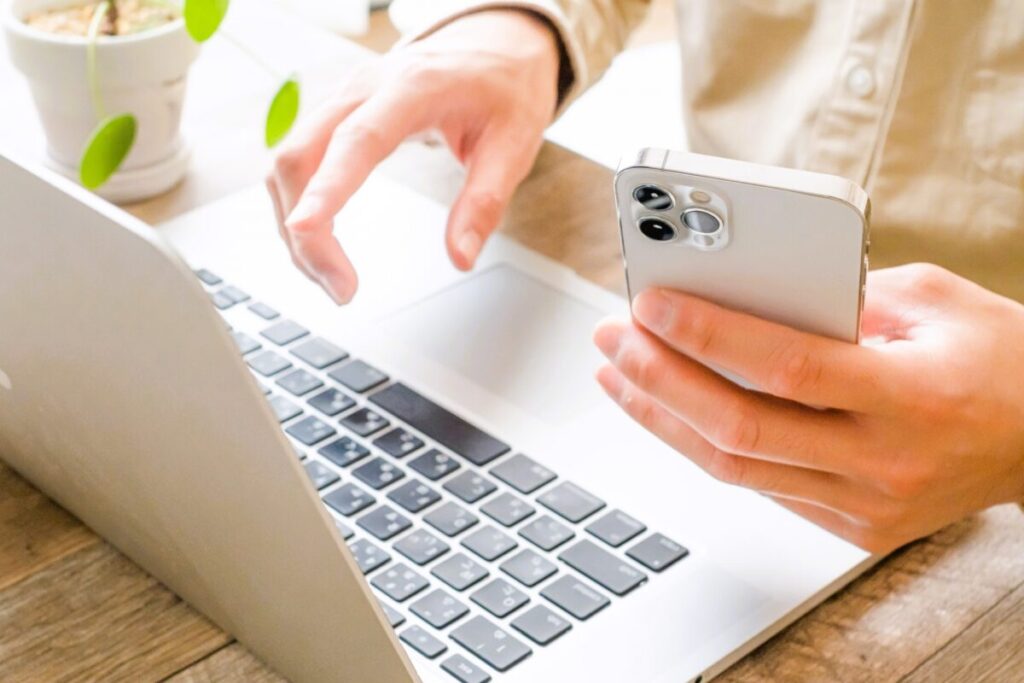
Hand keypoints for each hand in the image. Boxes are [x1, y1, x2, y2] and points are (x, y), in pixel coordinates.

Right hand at [266, 10, 560, 302]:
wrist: (496, 44)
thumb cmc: (504, 86)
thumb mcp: (515, 144)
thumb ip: (485, 202)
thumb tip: (461, 255)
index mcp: (412, 88)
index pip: (356, 140)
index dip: (326, 188)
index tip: (304, 230)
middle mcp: (364, 88)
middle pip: (301, 155)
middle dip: (305, 229)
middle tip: (339, 287)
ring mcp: (343, 98)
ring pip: (288, 161)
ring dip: (296, 224)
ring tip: (332, 277)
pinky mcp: (336, 114)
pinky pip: (297, 160)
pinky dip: (299, 205)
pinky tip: (318, 241)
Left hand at [593, 264, 1023, 552]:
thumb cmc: (1001, 362)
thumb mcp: (936, 301)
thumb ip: (845, 295)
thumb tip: (751, 291)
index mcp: (914, 395)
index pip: (788, 368)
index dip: (709, 335)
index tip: (651, 303)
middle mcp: (885, 460)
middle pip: (742, 428)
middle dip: (661, 380)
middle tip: (614, 339)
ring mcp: (866, 504)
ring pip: (736, 467)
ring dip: (664, 417)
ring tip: (620, 372)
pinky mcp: (852, 525)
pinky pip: (759, 485)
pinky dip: (705, 444)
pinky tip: (669, 409)